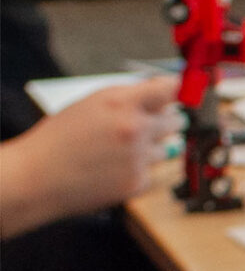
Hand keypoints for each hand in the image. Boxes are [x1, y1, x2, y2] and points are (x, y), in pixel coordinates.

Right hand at [0, 79, 178, 236]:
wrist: (38, 177)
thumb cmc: (59, 139)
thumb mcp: (89, 104)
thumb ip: (126, 98)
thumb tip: (163, 93)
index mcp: (120, 102)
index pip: (169, 89)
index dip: (176, 91)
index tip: (181, 93)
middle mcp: (135, 127)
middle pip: (176, 120)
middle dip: (167, 122)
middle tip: (151, 125)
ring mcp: (139, 156)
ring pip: (168, 148)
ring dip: (152, 148)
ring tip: (120, 151)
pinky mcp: (139, 182)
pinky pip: (154, 173)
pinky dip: (140, 171)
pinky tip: (115, 170)